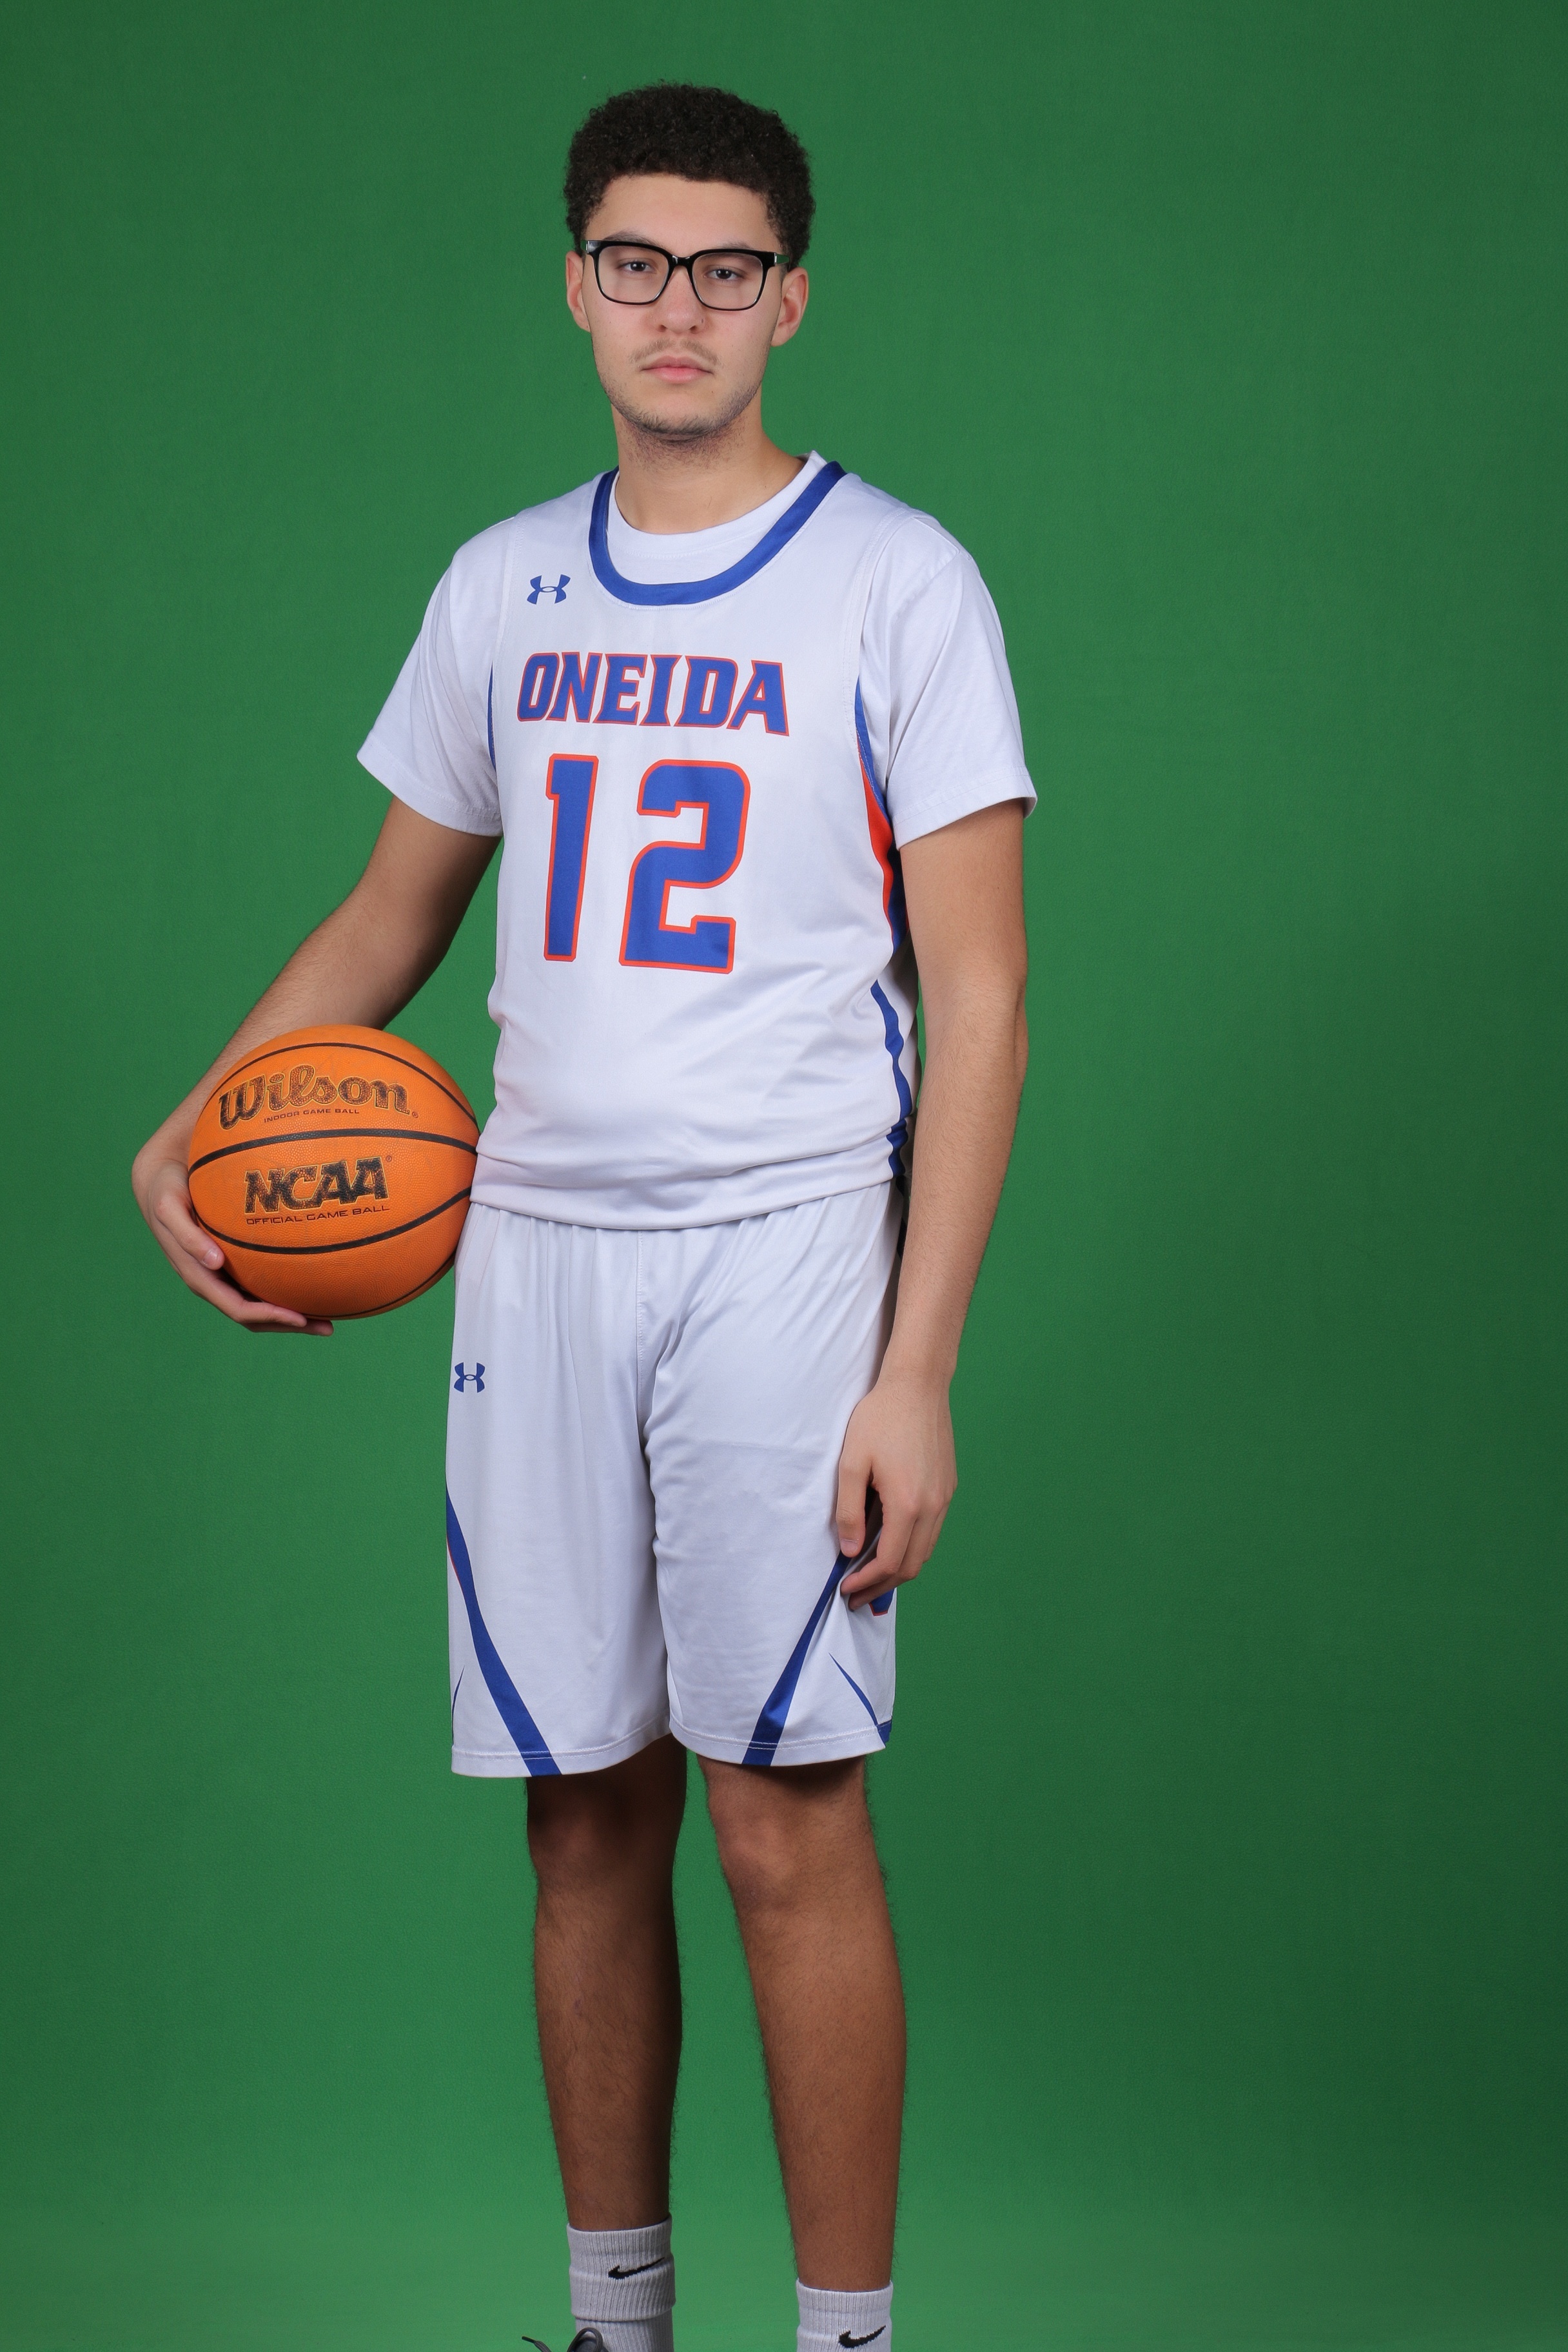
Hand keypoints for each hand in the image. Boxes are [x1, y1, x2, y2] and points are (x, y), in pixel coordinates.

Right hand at [131, 1142, 332, 1334]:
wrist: (160, 1182)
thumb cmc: (168, 1191)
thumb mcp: (170, 1208)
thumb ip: (188, 1236)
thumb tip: (215, 1262)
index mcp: (199, 1276)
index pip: (238, 1308)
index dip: (269, 1317)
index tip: (300, 1318)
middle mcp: (213, 1282)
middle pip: (255, 1317)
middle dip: (290, 1325)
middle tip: (328, 1327)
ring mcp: (222, 1276)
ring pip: (260, 1305)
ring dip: (293, 1315)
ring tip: (329, 1317)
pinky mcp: (230, 1263)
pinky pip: (261, 1284)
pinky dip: (285, 1290)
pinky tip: (313, 1282)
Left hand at [834, 1368, 956, 1609]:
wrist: (917, 1387)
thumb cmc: (880, 1419)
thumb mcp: (851, 1464)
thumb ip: (849, 1511)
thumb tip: (850, 1551)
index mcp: (908, 1504)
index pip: (889, 1562)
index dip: (866, 1581)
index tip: (846, 1589)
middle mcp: (933, 1507)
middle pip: (910, 1565)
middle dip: (882, 1586)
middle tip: (856, 1596)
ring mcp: (944, 1498)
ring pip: (924, 1551)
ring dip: (898, 1570)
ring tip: (871, 1579)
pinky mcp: (948, 1487)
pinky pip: (931, 1531)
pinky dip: (911, 1548)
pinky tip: (892, 1546)